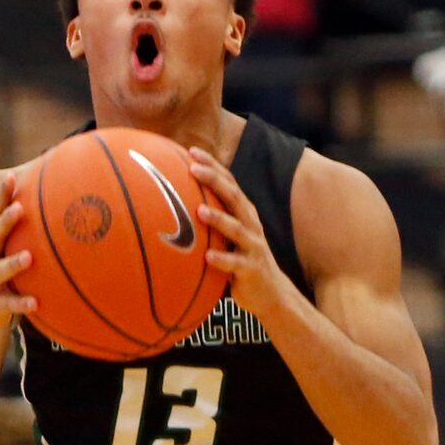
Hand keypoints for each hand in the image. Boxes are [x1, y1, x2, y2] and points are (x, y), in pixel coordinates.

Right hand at [0, 174, 36, 340]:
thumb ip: (9, 235)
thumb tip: (37, 209)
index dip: (1, 197)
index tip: (11, 177)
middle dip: (5, 222)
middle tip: (19, 208)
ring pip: (0, 271)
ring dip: (14, 264)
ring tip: (29, 257)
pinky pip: (9, 304)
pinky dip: (21, 303)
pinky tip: (36, 304)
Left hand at [189, 148, 290, 324]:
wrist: (271, 294)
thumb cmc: (241, 262)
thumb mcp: (228, 237)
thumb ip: (210, 222)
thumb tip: (173, 209)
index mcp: (244, 213)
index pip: (228, 182)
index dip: (212, 165)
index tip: (191, 151)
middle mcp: (250, 224)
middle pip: (233, 196)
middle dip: (214, 180)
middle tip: (192, 168)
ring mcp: (252, 246)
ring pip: (236, 228)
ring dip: (218, 219)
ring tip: (199, 211)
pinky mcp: (252, 269)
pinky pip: (235, 264)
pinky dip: (222, 259)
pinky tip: (207, 257)